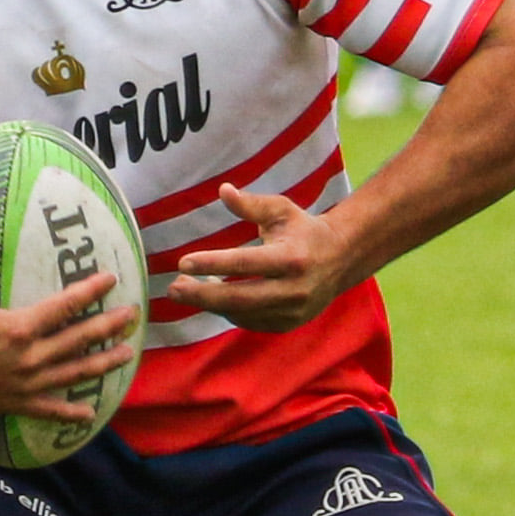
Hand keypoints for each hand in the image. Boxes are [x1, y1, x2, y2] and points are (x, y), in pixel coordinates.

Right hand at [0, 218, 138, 422]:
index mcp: (18, 328)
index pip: (64, 307)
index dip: (90, 292)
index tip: (112, 279)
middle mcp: (28, 358)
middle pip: (79, 340)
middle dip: (109, 327)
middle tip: (134, 316)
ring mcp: (25, 384)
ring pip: (73, 373)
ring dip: (103, 363)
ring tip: (127, 354)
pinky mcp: (16, 403)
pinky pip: (49, 409)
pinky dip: (70, 411)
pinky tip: (90, 410)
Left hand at [164, 184, 354, 333]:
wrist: (341, 259)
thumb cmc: (304, 230)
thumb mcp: (281, 210)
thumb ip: (251, 204)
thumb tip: (222, 190)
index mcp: (291, 258)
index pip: (245, 263)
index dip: (212, 264)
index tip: (183, 262)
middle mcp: (293, 289)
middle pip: (239, 298)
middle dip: (202, 295)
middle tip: (173, 288)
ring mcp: (291, 312)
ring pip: (241, 313)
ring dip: (210, 303)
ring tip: (185, 290)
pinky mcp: (287, 324)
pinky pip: (249, 321)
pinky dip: (228, 311)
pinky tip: (211, 298)